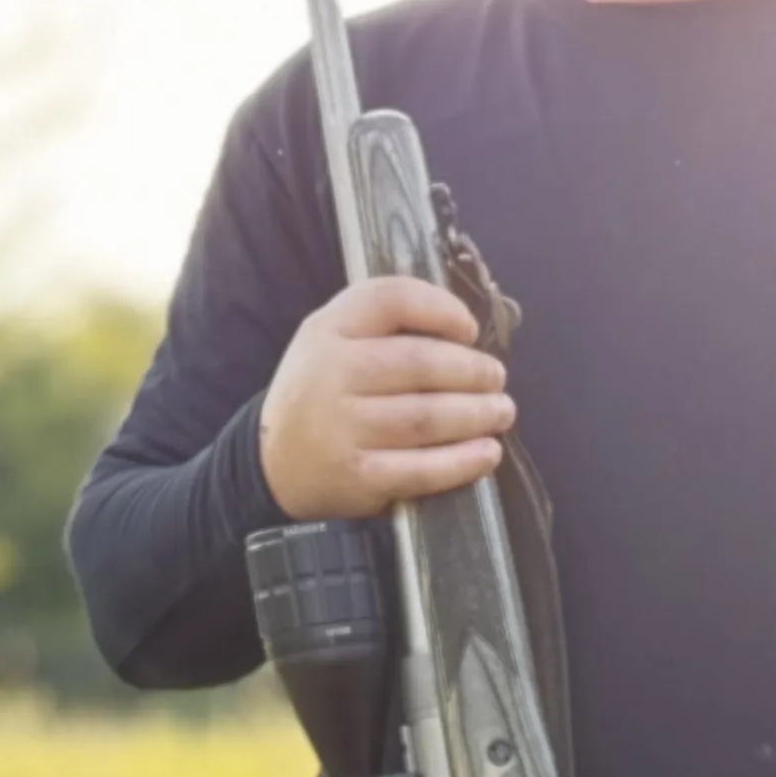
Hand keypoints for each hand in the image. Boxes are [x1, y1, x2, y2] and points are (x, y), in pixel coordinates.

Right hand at [259, 274, 510, 518]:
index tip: (470, 330)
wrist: (275, 463)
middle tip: (497, 379)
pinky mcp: (358, 477)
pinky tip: (487, 454)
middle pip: (419, 363)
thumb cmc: (323, 393)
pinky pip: (421, 468)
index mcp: (329, 329)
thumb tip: (464, 334)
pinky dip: (463, 462)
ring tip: (501, 412)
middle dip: (472, 371)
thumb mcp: (333, 340)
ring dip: (477, 414)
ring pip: (427, 416)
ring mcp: (343, 429)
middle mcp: (331, 374)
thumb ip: (386, 326)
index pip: (391, 299)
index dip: (441, 309)